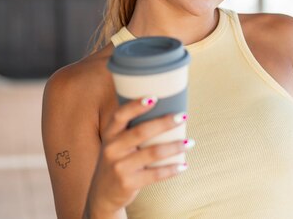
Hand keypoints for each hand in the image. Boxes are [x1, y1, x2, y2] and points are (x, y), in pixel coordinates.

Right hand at [84, 97, 192, 214]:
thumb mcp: (115, 144)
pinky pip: (155, 174)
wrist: (102, 195)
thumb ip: (130, 129)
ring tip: (190, 142)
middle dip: (164, 123)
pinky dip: (172, 169)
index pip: (120, 115)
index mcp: (109, 134)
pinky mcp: (128, 183)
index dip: (136, 105)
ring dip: (174, 146)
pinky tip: (183, 165)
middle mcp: (112, 149)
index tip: (154, 98)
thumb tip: (161, 108)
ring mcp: (119, 167)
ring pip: (152, 153)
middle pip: (141, 131)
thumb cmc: (117, 161)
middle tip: (183, 116)